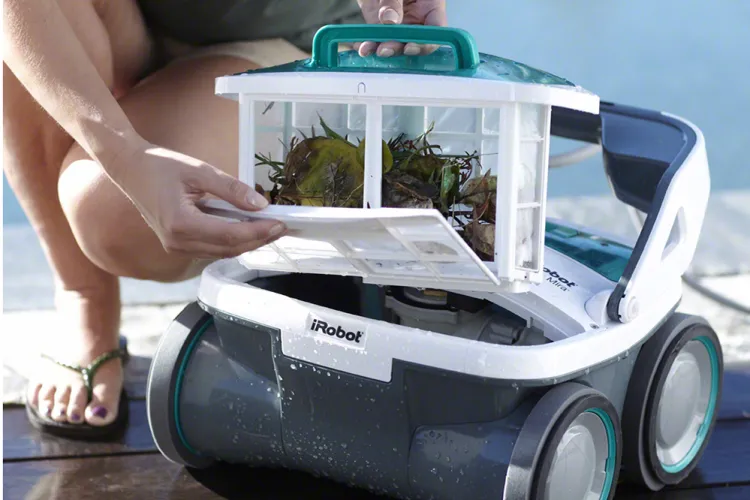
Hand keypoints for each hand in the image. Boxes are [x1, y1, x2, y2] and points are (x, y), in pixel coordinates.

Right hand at [111, 140, 285, 258]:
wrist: (130, 169)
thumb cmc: (160, 166)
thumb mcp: (199, 170)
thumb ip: (231, 189)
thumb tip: (261, 205)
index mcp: (181, 224)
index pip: (231, 234)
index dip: (259, 231)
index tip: (280, 222)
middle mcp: (178, 242)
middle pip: (229, 248)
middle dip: (259, 239)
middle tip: (282, 227)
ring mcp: (176, 247)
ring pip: (222, 252)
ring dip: (248, 242)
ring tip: (270, 228)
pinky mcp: (178, 245)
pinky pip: (212, 249)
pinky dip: (232, 241)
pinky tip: (248, 229)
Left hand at [356, 0, 447, 56]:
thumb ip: (393, 0)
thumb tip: (389, 21)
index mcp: (431, 6)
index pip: (436, 30)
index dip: (425, 43)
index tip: (409, 47)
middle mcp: (419, 19)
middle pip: (415, 42)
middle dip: (399, 48)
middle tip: (385, 49)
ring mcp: (401, 25)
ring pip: (396, 45)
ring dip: (383, 50)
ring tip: (369, 49)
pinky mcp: (383, 28)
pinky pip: (379, 40)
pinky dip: (370, 46)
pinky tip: (364, 48)